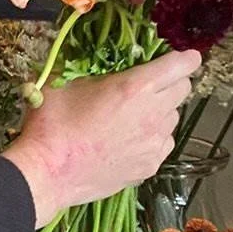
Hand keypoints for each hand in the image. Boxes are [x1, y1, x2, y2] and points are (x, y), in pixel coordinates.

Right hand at [3, 48, 202, 222]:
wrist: (47, 173)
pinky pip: (163, 144)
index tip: (185, 58)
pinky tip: (130, 140)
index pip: (181, 66)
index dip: (186, 59)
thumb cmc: (51, 124)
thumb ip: (88, 67)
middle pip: (183, 90)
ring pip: (173, 118)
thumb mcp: (63, 80)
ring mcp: (154, 144)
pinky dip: (154, 138)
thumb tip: (92, 59)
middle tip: (149, 86)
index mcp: (135, 87)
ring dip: (161, 112)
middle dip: (172, 83)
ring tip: (133, 117)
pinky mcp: (149, 166)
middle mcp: (153, 114)